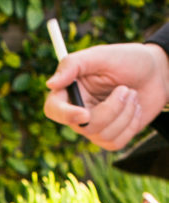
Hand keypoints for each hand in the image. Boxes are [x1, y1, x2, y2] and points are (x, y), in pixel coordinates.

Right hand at [44, 42, 168, 149]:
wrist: (156, 73)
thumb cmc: (127, 60)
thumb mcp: (101, 55)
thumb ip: (73, 65)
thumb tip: (50, 84)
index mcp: (71, 92)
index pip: (53, 110)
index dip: (65, 115)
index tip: (84, 113)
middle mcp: (78, 113)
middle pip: (84, 127)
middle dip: (111, 110)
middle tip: (126, 89)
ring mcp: (94, 128)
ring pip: (102, 135)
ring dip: (125, 113)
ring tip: (132, 94)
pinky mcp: (110, 138)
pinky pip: (116, 143)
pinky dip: (131, 124)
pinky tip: (135, 109)